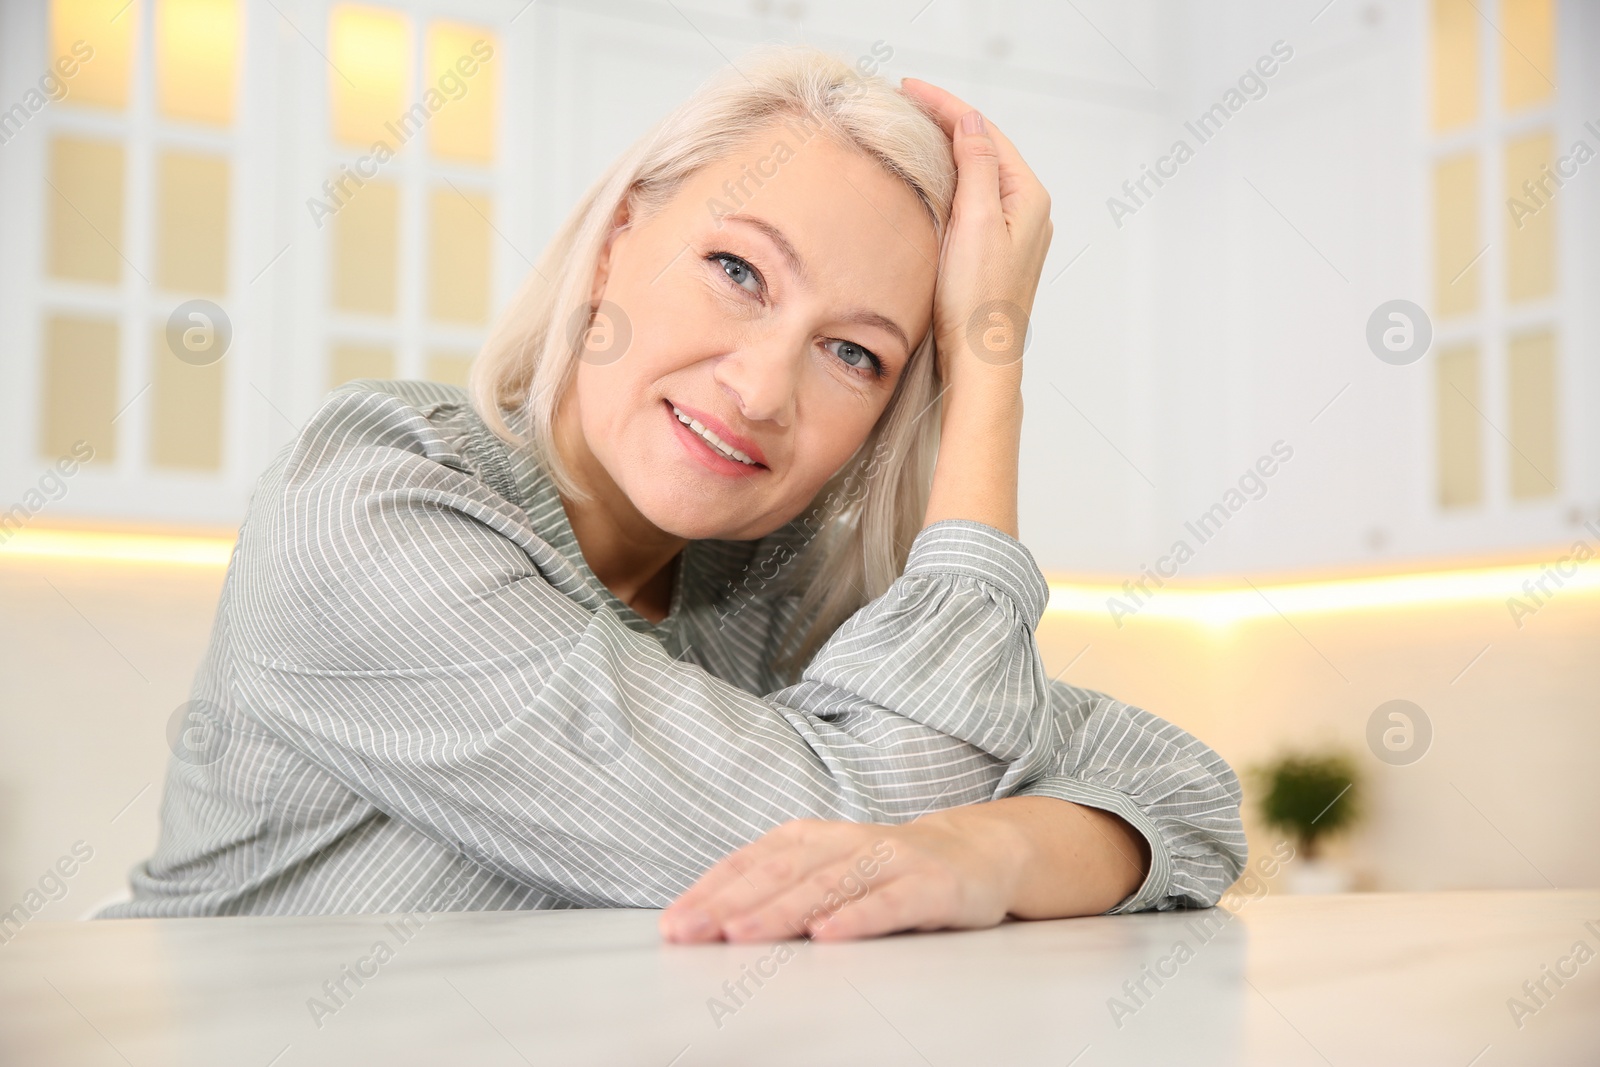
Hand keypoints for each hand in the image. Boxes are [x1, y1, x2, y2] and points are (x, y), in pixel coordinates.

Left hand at [658, 812, 1027, 943]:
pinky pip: (888, 903)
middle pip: (780, 873)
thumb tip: (714, 923)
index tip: (674, 922)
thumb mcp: (831, 871)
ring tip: (740, 936)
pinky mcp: (930, 885)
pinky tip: (827, 935)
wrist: (976, 853)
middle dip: (728, 904)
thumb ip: (783, 889)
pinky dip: (856, 917)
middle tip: (688, 932)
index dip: (710, 890)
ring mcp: (889, 860)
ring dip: (780, 911)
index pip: (752, 862)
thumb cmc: (888, 870)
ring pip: (827, 886)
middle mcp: (846, 842)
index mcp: (813, 838)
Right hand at [897, 77, 1052, 386]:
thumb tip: (970, 121)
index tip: (909, 88)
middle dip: (947, 121)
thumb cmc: (978, 300)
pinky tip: (931, 179)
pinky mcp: (997, 250)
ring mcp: (1014, 231)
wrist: (981, 359)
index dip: (946, 106)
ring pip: (980, 172)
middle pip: (984, 147)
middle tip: (907, 102)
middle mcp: (1027, 209)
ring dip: (948, 148)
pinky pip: (975, 198)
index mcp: (1027, 195)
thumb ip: (977, 166)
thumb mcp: (976, 221)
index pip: (983, 131)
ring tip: (915, 130)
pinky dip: (952, 179)